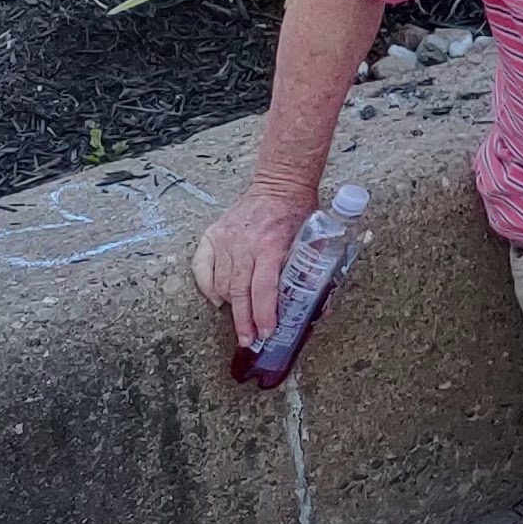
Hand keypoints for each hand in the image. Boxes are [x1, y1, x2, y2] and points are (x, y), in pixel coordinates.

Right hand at [190, 181, 316, 346]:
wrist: (279, 184)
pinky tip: (217, 298)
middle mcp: (244, 245)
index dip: (264, 314)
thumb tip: (321, 307)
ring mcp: (225, 240)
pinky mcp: (212, 235)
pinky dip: (208, 286)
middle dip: (244, 320)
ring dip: (230, 305)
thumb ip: (314, 272)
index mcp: (270, 246)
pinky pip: (201, 267)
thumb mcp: (313, 240)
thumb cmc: (298, 212)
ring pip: (221, 283)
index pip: (263, 289)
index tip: (265, 332)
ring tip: (240, 320)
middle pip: (239, 291)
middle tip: (248, 339)